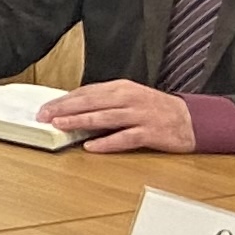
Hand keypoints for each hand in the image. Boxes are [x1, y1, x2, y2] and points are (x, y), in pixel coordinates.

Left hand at [45, 78, 198, 154]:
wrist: (190, 119)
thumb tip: (73, 108)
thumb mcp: (129, 97)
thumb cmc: (155, 108)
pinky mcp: (150, 132)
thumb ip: (105, 101)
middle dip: (64, 109)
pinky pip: (124, 138)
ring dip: (79, 122)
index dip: (64, 100)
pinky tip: (90, 147)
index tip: (45, 107)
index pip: (86, 92)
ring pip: (104, 118)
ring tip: (60, 126)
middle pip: (91, 102)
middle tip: (44, 116)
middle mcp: (129, 98)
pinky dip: (106, 143)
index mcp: (121, 87)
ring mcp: (140, 115)